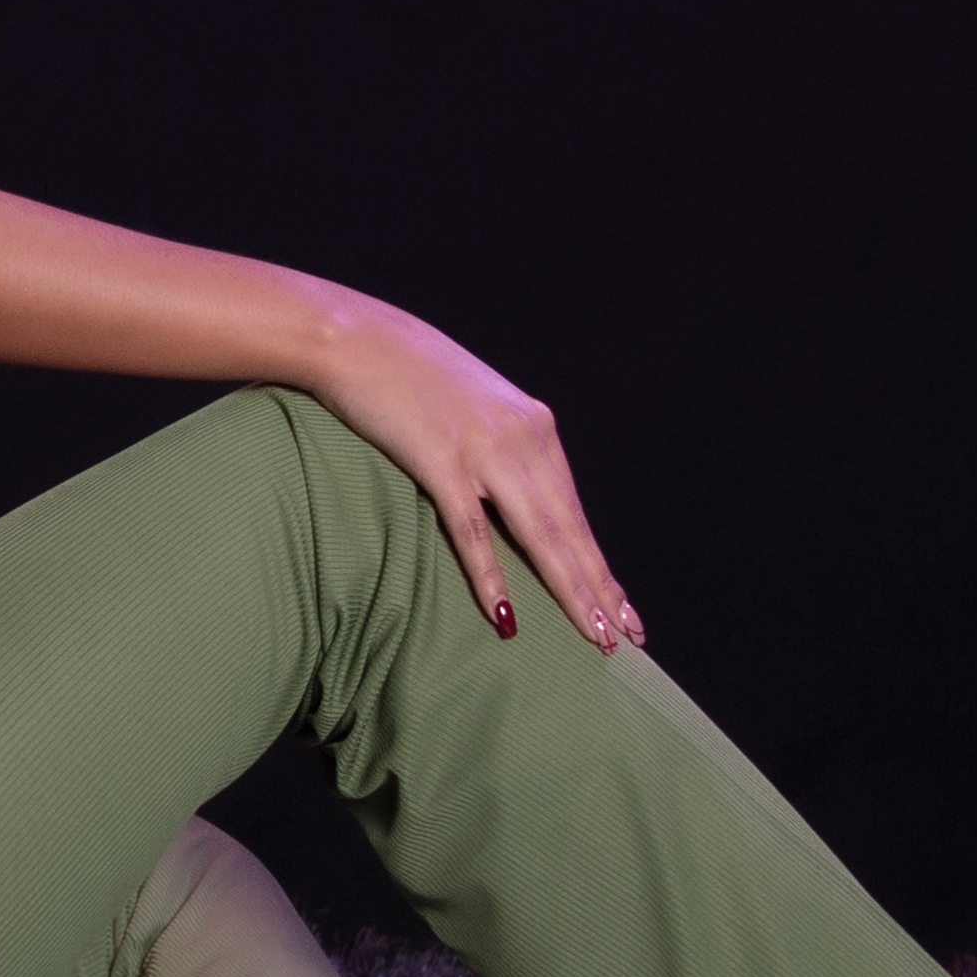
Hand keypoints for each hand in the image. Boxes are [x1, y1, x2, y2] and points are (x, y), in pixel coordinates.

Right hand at [314, 315, 644, 653]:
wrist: (353, 336)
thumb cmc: (405, 370)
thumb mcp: (472, 403)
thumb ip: (499, 443)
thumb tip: (511, 489)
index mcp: (533, 425)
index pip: (575, 512)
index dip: (599, 566)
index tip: (623, 609)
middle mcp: (522, 438)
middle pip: (569, 532)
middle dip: (599, 589)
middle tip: (623, 640)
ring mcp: (484, 451)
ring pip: (539, 536)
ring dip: (569, 590)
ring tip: (592, 636)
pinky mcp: (439, 461)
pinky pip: (471, 530)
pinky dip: (491, 576)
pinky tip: (506, 615)